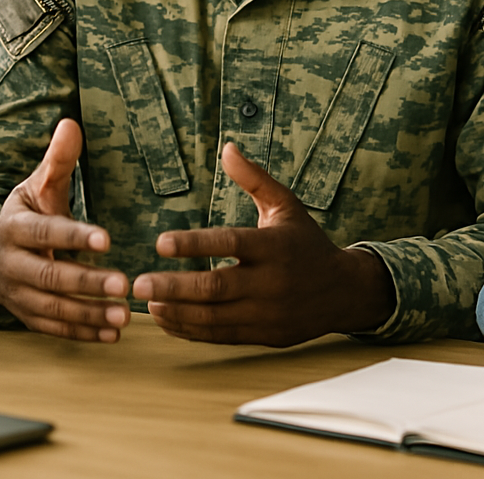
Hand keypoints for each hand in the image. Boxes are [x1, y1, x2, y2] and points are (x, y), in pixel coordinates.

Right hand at [0, 118, 130, 341]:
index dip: (73, 236)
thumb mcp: (37, 186)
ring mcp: (19, 295)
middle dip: (87, 282)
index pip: (45, 232)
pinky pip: (55, 329)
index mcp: (15, 228)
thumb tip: (71, 123)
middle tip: (123, 284)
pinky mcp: (28, 316)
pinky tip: (112, 333)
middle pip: (50, 276)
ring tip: (124, 315)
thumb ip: (58, 161)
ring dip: (89, 314)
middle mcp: (13, 264)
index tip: (106, 239)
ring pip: (53, 308)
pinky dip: (83, 333)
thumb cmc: (25, 215)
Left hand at [131, 142, 394, 345]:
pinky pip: (220, 336)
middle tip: (139, 282)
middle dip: (174, 287)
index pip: (229, 244)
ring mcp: (268, 313)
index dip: (194, 244)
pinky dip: (190, 330)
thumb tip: (227, 147)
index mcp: (274, 246)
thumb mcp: (286, 206)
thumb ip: (255, 179)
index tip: (160, 242)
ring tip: (147, 304)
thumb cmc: (306, 243)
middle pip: (215, 287)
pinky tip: (166, 320)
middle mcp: (271, 282)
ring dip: (176, 312)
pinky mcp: (264, 336)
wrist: (344, 291)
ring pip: (214, 318)